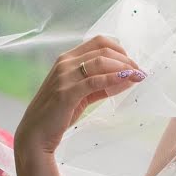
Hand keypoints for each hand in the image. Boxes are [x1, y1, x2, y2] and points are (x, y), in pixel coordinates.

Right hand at [15, 35, 145, 157]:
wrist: (36, 134)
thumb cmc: (59, 112)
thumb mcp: (82, 93)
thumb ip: (102, 84)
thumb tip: (128, 77)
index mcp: (67, 59)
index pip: (99, 42)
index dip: (120, 49)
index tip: (132, 62)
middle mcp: (65, 63)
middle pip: (104, 50)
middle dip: (126, 59)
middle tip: (140, 71)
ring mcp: (64, 77)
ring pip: (101, 62)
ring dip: (124, 67)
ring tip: (138, 76)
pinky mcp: (66, 93)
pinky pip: (95, 81)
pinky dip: (114, 78)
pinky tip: (127, 80)